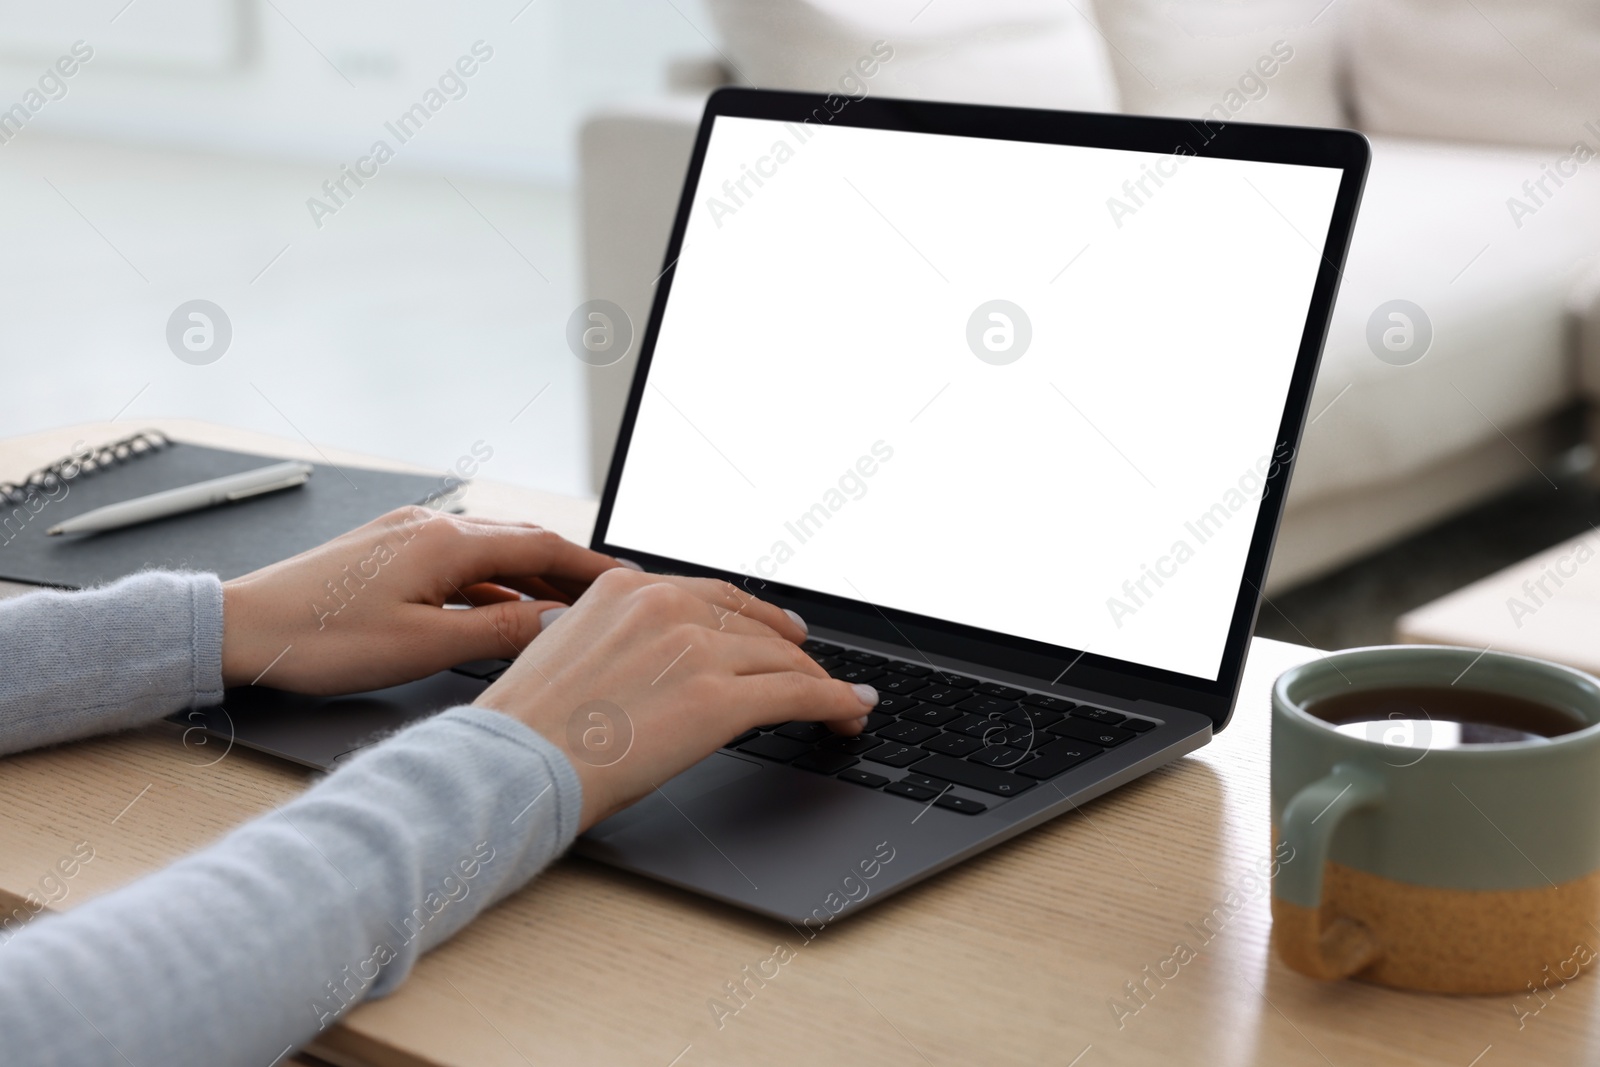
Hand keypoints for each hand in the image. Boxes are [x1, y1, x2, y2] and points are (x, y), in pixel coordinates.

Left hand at [221, 507, 623, 693]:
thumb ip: (499, 635)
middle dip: (567, 570)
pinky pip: (457, 561)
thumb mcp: (423, 647)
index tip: (627, 582)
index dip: (590, 565)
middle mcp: (430, 526)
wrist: (241, 628)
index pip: (542, 544)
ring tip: (562, 610)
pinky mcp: (386, 551)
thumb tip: (557, 625)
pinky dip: (489, 584)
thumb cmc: (320, 638)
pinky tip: (498, 611)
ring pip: (488, 552)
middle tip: (608, 599)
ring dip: (528, 578)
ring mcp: (405, 535)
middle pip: (520, 542)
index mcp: (446, 542)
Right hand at [473, 568, 879, 829]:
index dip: (755, 618)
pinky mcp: (722, 698)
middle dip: (791, 653)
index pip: (713, 595)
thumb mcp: (567, 652)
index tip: (778, 631)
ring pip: (783, 659)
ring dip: (819, 682)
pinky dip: (835, 702)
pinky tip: (851, 711)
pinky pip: (799, 694)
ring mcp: (697, 649)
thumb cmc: (528, 727)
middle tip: (814, 670)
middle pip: (754, 626)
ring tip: (840, 703)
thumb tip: (649, 662)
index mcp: (625, 588)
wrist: (515, 762)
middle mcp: (666, 605)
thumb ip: (615, 640)